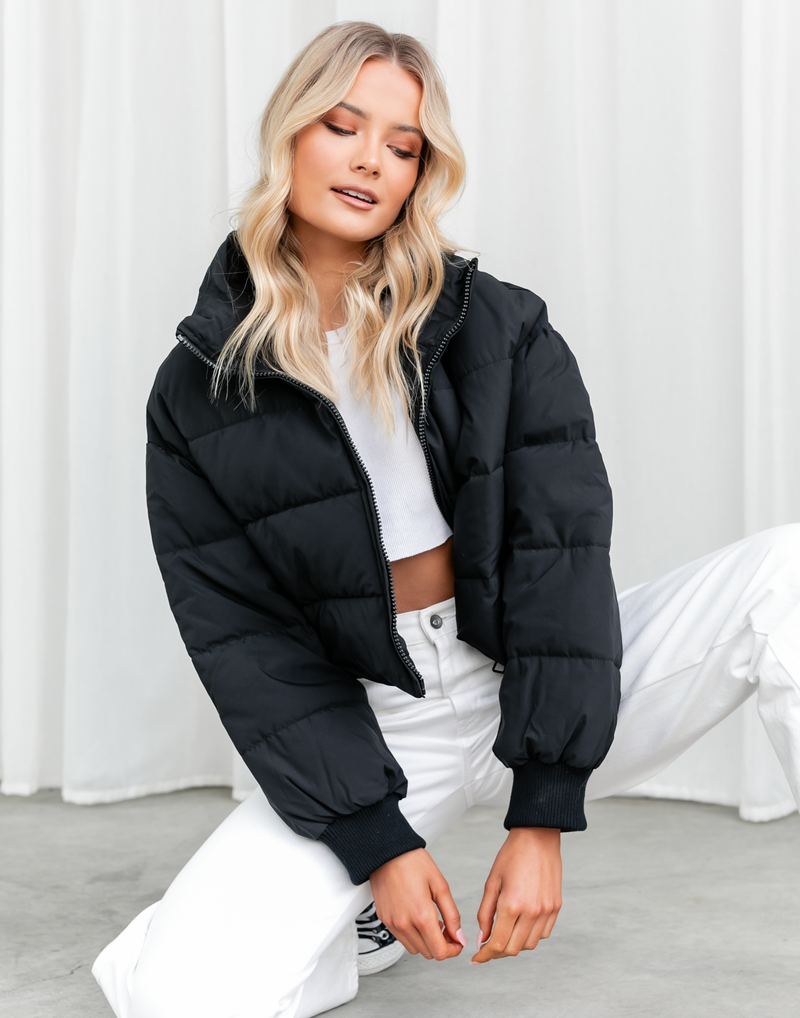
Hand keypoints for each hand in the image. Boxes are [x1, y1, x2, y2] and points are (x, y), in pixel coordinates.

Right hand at [369, 848, 466, 960]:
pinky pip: (402, 939)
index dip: (453, 950)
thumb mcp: (440, 885)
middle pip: (428, 953)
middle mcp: (404, 923)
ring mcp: (392, 923)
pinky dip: (413, 936)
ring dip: (426, 942)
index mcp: (421, 915)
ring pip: (415, 949)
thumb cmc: (412, 862)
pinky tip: (418, 918)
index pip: (440, 952)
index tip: (458, 942)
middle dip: (441, 945)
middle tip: (447, 929)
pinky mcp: (384, 919)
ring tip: (432, 922)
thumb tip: (459, 936)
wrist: (386, 852)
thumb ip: (452, 915)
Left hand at [471, 827, 561, 963]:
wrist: (538, 837)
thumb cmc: (512, 855)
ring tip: (503, 936)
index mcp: (511, 905)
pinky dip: (530, 936)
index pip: (497, 944)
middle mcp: (531, 912)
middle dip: (497, 953)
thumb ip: (485, 913)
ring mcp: (546, 911)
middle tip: (487, 948)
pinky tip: (521, 927)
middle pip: (513, 949)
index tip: (477, 958)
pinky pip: (543, 933)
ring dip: (515, 945)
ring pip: (530, 944)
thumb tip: (482, 938)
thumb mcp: (492, 883)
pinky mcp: (556, 907)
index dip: (485, 955)